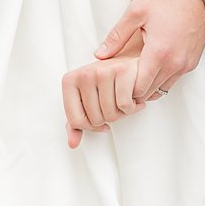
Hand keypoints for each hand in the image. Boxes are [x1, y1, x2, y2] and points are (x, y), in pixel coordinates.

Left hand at [62, 31, 145, 149]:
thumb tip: (72, 143)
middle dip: (109, 120)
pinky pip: (125, 106)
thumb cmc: (108, 83)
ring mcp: (103, 70)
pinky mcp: (122, 70)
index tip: (100, 121)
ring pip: (111, 114)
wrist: (132, 61)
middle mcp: (84, 73)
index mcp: (70, 80)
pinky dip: (133, 108)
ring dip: (123, 114)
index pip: (76, 121)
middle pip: (95, 120)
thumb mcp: (87, 100)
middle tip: (115, 107)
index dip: (90, 127)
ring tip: (125, 101)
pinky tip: (134, 99)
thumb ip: (77, 123)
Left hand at [94, 0, 204, 106]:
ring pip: (163, 88)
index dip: (125, 91)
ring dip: (149, 86)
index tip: (117, 83)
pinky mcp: (192, 62)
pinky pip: (174, 79)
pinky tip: (152, 66)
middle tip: (122, 82)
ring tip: (136, 74)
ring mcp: (185, 65)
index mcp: (158, 53)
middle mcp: (174, 64)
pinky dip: (162, 78)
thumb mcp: (135, 12)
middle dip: (135, 91)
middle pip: (150, 92)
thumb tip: (100, 54)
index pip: (139, 88)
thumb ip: (117, 36)